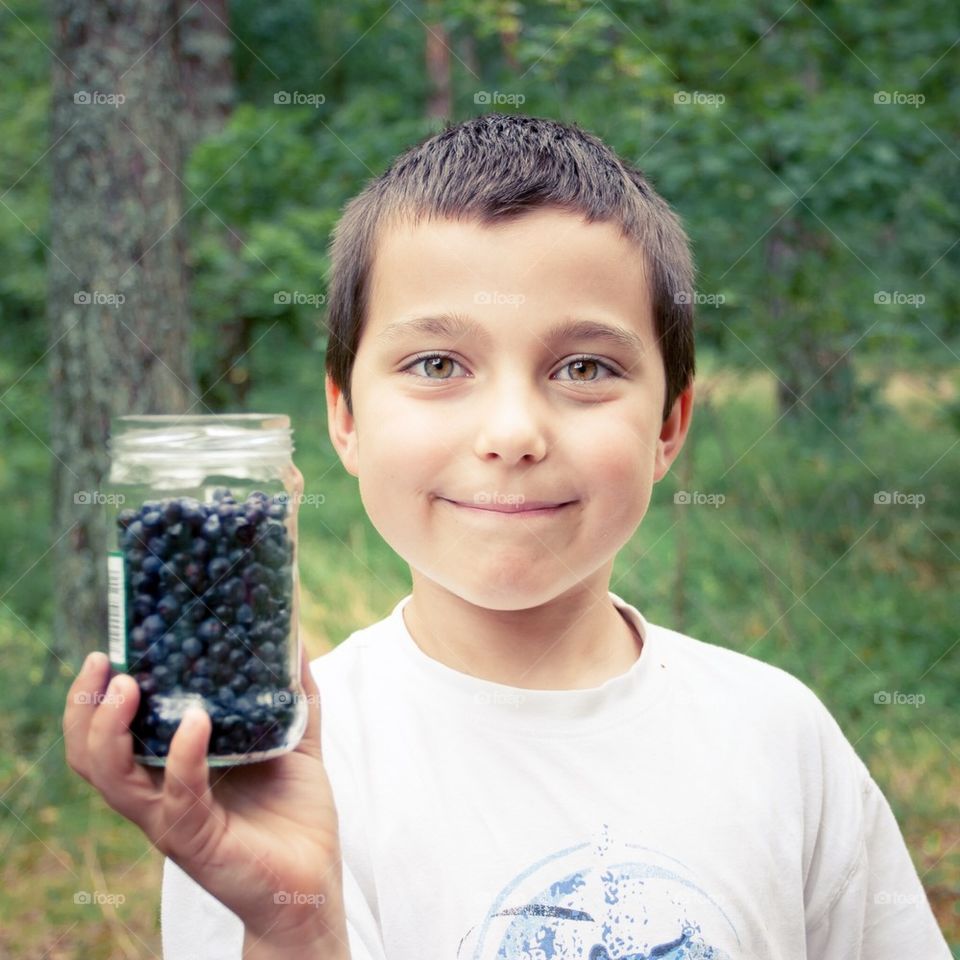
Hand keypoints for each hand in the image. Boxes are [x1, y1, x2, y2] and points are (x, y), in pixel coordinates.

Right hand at [63, 643, 349, 953]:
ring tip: (129, 686)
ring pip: (114, 779)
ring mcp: (174, 819)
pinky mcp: (199, 840)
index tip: (105, 652)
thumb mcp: (294, 741)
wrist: (313, 878)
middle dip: (86, 709)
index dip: (95, 698)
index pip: (108, 736)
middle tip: (102, 665)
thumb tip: (294, 640)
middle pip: (91, 756)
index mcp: (170, 769)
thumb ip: (293, 695)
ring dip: (112, 730)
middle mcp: (159, 795)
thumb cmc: (295, 812)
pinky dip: (182, 757)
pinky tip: (195, 723)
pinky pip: (179, 797)